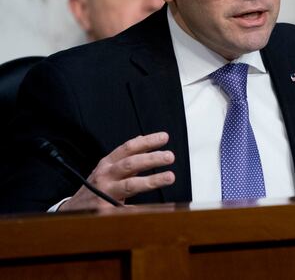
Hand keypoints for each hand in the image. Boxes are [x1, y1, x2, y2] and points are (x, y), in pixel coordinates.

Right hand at [60, 132, 175, 210]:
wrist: (71, 212)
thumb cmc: (94, 188)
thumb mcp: (105, 168)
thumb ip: (124, 156)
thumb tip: (142, 139)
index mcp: (107, 164)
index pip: (128, 148)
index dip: (146, 141)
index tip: (164, 137)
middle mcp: (105, 176)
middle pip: (130, 164)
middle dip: (151, 159)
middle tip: (170, 156)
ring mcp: (105, 194)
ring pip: (130, 185)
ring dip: (152, 180)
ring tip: (169, 177)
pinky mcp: (107, 212)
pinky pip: (131, 210)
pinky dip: (148, 209)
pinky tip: (164, 208)